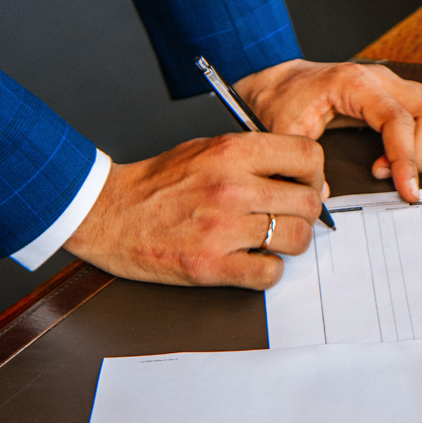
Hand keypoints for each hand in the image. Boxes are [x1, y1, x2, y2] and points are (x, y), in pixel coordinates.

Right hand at [64, 133, 326, 288]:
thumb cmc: (157, 183)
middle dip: (306, 212)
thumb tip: (306, 178)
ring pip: (296, 239)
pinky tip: (253, 260)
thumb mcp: (206, 149)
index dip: (315, 173)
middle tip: (290, 217)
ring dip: (291, 242)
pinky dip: (268, 270)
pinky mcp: (210, 265)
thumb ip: (254, 158)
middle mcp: (231, 188)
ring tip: (272, 239)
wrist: (106, 213)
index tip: (306, 184)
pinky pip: (269, 273)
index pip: (307, 156)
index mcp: (231, 152)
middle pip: (308, 202)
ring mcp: (222, 229)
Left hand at [234, 59, 421, 202]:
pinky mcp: (392, 91)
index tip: (407, 189)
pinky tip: (398, 155)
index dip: (407, 158)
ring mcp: (389, 82)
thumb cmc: (281, 101)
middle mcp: (378, 77)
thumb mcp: (283, 133)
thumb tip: (325, 195)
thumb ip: (302, 164)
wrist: (277, 83)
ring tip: (397, 169)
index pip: (398, 119)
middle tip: (399, 182)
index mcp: (354, 83)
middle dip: (421, 154)